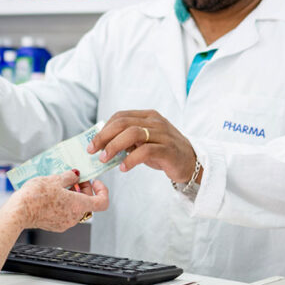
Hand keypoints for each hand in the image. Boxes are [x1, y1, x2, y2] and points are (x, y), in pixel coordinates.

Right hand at [9, 170, 108, 231]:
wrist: (19, 212)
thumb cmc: (36, 196)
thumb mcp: (55, 179)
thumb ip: (69, 176)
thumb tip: (75, 175)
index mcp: (79, 205)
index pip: (102, 202)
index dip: (102, 190)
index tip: (95, 182)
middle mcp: (74, 217)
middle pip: (88, 203)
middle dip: (84, 189)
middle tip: (74, 179)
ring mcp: (65, 223)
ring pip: (76, 208)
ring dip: (73, 196)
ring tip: (60, 185)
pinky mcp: (55, 225)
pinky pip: (66, 213)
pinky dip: (64, 203)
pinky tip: (52, 194)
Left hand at [86, 110, 200, 186]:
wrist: (192, 163)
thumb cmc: (164, 152)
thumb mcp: (144, 142)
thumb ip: (127, 140)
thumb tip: (102, 145)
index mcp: (148, 116)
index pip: (120, 116)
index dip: (104, 129)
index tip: (92, 143)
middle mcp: (155, 122)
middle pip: (123, 123)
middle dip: (104, 137)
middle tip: (93, 151)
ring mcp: (163, 134)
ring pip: (132, 133)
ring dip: (114, 146)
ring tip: (104, 159)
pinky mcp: (168, 149)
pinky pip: (145, 151)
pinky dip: (130, 159)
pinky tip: (123, 168)